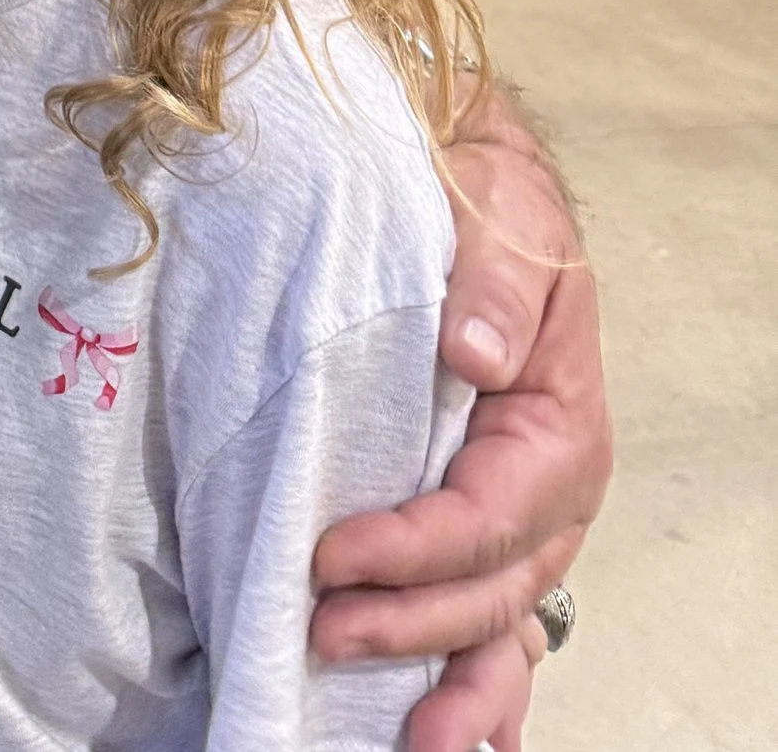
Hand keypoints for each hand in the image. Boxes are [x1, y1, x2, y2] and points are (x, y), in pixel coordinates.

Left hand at [310, 107, 609, 751]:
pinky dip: (472, 681)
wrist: (470, 185)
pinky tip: (444, 736)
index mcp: (557, 428)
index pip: (486, 513)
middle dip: (413, 626)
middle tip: (324, 635)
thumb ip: (495, 282)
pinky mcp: (475, 522)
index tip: (332, 554)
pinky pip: (485, 617)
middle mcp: (545, 491)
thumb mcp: (505, 214)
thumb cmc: (487, 203)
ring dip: (457, 690)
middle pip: (489, 588)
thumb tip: (471, 350)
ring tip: (412, 746)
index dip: (415, 546)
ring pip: (497, 626)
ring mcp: (515, 519)